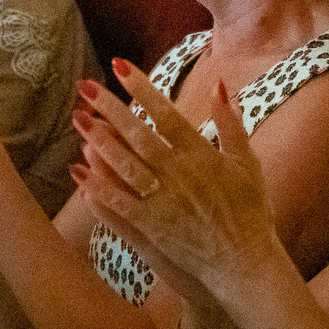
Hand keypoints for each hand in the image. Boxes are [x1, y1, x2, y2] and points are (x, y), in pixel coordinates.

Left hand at [71, 62, 290, 311]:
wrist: (244, 261)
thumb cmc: (250, 209)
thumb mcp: (247, 161)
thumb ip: (232, 122)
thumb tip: (219, 84)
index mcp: (202, 154)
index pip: (166, 114)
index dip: (142, 89)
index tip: (120, 66)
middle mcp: (180, 174)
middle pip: (139, 135)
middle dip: (111, 108)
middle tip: (86, 87)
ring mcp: (164, 201)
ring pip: (125, 165)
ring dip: (99, 141)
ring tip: (78, 119)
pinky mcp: (152, 227)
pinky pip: (119, 204)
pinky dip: (98, 188)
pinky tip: (78, 171)